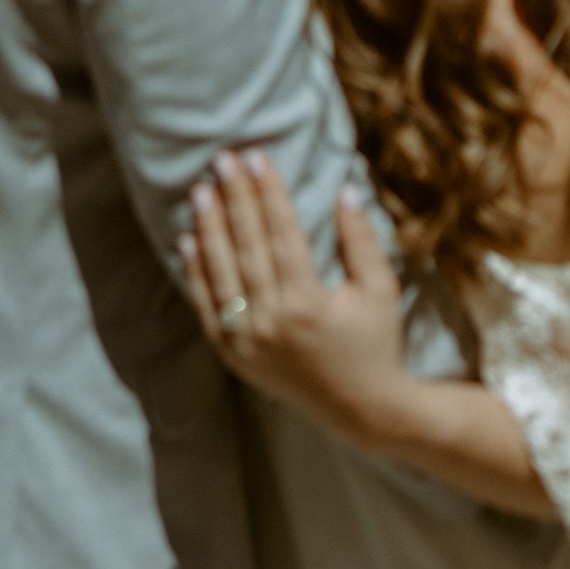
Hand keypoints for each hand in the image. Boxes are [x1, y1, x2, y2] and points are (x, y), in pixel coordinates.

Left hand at [181, 150, 554, 520]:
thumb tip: (344, 189)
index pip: (281, 232)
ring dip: (209, 228)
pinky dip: (196, 272)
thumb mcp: (380, 290)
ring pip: (221, 272)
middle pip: (247, 246)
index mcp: (307, 302)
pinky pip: (208, 307)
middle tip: (223, 159)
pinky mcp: (234, 356)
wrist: (363, 410)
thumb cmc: (377, 344)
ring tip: (202, 190)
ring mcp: (247, 341)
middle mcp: (270, 321)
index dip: (268, 192)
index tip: (257, 157)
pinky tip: (188, 240)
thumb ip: (360, 240)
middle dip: (234, 198)